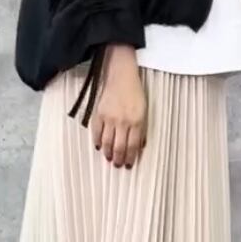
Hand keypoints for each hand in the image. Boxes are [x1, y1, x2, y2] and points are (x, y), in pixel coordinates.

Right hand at [91, 45, 146, 168]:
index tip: (129, 165)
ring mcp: (109, 118)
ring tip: (109, 158)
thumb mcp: (144, 112)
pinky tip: (98, 147)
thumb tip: (139, 147)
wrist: (121, 76)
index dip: (130, 158)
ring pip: (107, 142)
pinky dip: (97, 141)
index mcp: (137, 121)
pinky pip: (96, 132)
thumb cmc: (135, 94)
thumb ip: (141, 130)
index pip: (133, 146)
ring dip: (107, 153)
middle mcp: (123, 122)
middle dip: (119, 159)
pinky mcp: (99, 114)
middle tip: (118, 165)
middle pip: (119, 147)